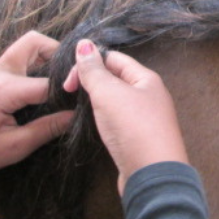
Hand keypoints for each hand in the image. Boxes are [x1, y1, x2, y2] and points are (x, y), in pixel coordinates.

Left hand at [0, 31, 74, 186]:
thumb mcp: (12, 148)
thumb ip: (47, 128)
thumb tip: (77, 116)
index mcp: (4, 89)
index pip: (50, 82)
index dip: (71, 91)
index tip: (87, 102)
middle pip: (36, 43)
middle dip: (60, 55)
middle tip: (73, 79)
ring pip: (27, 48)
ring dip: (47, 59)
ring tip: (61, 84)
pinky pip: (18, 61)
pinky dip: (35, 67)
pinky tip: (43, 90)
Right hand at [63, 40, 188, 195]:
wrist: (153, 174)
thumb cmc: (133, 128)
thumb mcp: (109, 93)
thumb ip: (94, 70)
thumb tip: (84, 44)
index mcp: (146, 79)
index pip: (114, 59)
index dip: (88, 62)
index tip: (66, 80)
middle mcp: (149, 95)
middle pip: (115, 78)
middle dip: (91, 81)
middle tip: (68, 93)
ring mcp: (145, 118)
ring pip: (115, 101)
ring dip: (96, 101)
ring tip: (78, 107)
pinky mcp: (138, 138)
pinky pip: (118, 120)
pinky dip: (103, 119)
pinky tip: (94, 125)